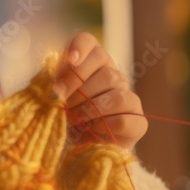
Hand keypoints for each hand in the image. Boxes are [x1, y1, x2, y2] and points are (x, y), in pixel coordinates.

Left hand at [52, 31, 147, 148]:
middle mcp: (113, 75)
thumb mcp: (52, 97)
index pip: (88, 42)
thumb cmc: (61, 117)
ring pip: (116, 95)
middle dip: (79, 88)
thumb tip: (54, 87)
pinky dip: (104, 125)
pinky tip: (90, 129)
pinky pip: (125, 119)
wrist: (76, 147)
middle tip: (61, 101)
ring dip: (89, 108)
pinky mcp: (138, 122)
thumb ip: (51, 84)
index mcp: (90, 63)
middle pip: (106, 70)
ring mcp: (129, 98)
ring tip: (73, 118)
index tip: (70, 60)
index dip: (80, 48)